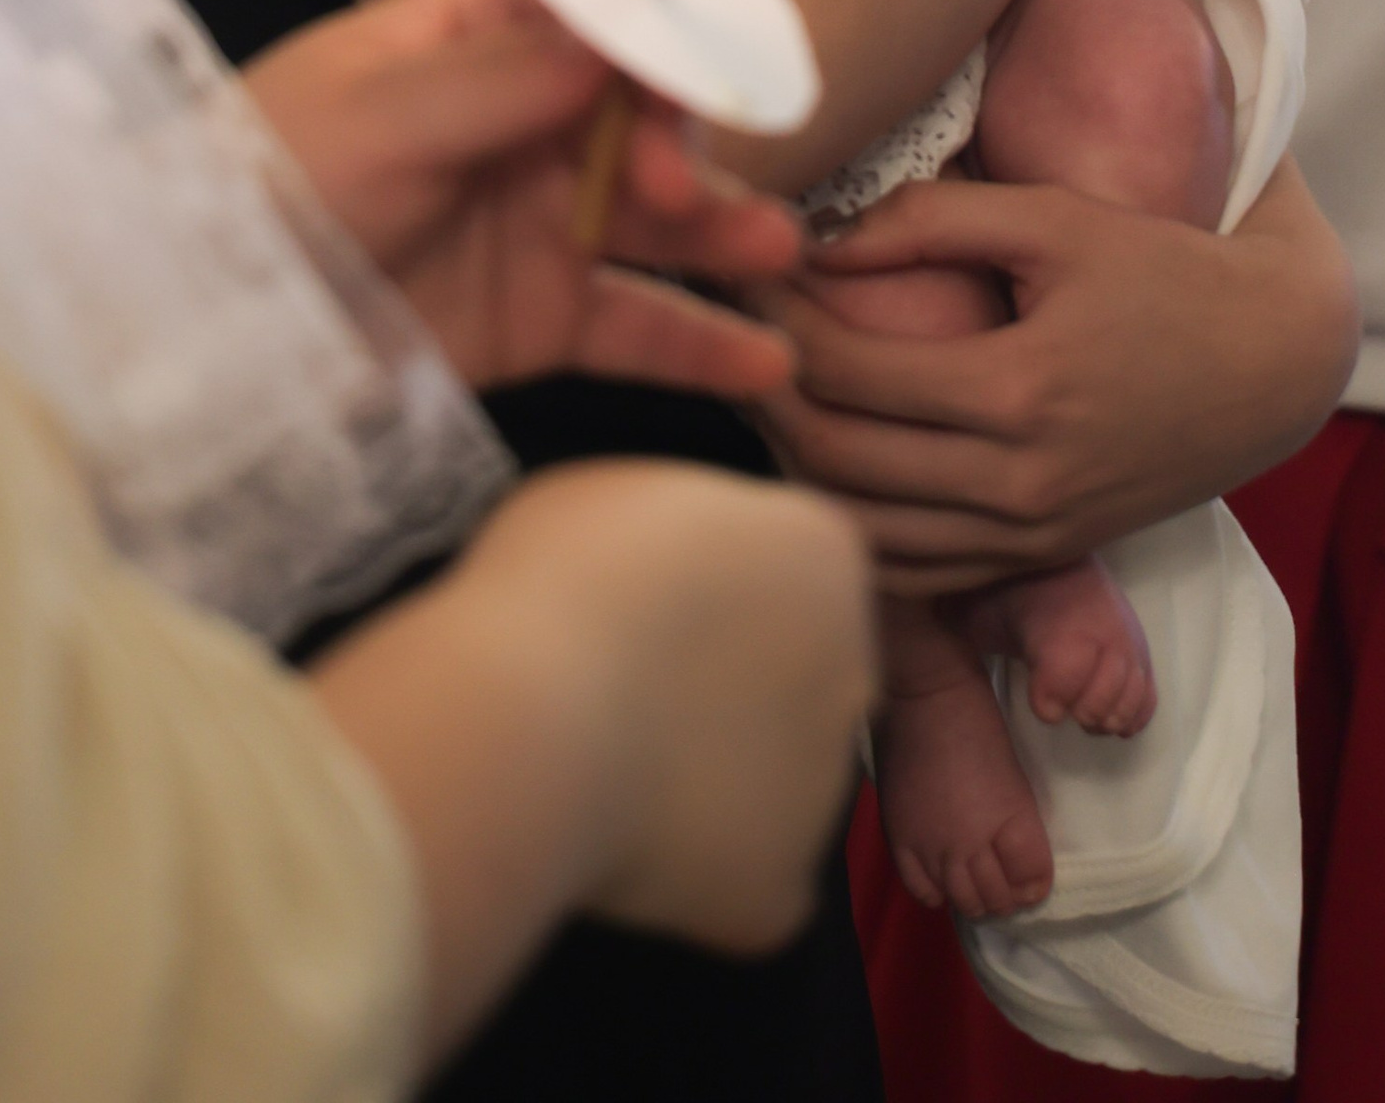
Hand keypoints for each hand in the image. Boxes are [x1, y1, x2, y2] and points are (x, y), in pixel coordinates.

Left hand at [243, 0, 803, 395]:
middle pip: (643, 116)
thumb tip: (617, 32)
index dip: (656, 32)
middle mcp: (522, 124)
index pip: (595, 12)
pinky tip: (762, 360)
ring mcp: (537, 225)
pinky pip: (635, 325)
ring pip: (659, 221)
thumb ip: (499, 80)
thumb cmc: (265, 186)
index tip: (697, 66)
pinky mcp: (538, 322)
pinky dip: (698, 343)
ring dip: (724, 230)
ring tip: (774, 255)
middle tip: (678, 191)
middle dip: (683, 143)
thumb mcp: (374, 118)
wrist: (201, 331)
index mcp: (474, 39)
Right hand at [466, 464, 877, 951]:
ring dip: (716, 785)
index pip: (796, 573)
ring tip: (614, 771)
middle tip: (636, 695)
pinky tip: (627, 847)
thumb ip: (678, 534)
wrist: (533, 714)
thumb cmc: (562, 576)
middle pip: (803, 681)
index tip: (652, 608)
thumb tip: (665, 576)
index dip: (717, 595)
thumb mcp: (623, 494)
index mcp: (823, 554)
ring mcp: (823, 788)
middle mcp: (851, 670)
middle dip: (735, 692)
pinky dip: (698, 882)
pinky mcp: (778, 889)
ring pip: (775, 786)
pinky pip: (746, 887)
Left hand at [748, 159, 1359, 591]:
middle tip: (718, 331)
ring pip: (863, 532)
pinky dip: (851, 529)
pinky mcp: (1039, 555)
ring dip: (793, 466)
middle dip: (760, 391)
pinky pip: (915, 570)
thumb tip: (815, 237)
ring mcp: (1029, 534)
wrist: (1273, 361)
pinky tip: (818, 465)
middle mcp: (1019, 483)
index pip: (848, 373)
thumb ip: (931, 221)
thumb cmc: (1163, 270)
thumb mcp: (1055, 219)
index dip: (774, 319)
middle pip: (837, 459)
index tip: (733, 270)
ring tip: (755, 389)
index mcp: (1019, 391)